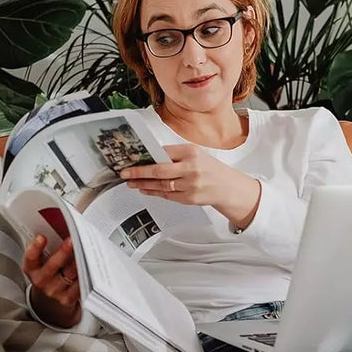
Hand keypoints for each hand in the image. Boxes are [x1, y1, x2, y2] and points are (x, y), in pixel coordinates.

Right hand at [22, 234, 80, 326]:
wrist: (51, 299)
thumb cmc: (51, 272)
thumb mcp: (44, 260)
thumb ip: (51, 246)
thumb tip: (67, 226)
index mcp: (32, 268)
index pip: (31, 258)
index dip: (35, 248)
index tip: (41, 237)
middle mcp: (42, 281)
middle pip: (53, 266)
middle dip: (63, 252)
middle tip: (72, 240)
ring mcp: (55, 291)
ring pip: (70, 274)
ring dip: (79, 262)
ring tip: (87, 250)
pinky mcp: (68, 299)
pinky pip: (79, 285)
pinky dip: (87, 274)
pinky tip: (93, 265)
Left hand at [120, 144, 261, 227]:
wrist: (227, 186)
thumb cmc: (208, 168)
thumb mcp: (195, 154)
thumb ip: (175, 155)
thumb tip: (149, 156)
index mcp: (191, 152)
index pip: (163, 153)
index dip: (146, 156)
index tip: (132, 158)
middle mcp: (191, 168)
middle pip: (159, 170)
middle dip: (139, 172)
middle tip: (124, 173)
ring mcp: (190, 185)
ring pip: (161, 185)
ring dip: (144, 184)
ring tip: (130, 182)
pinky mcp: (189, 198)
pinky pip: (167, 195)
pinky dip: (153, 192)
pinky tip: (144, 189)